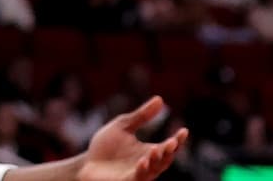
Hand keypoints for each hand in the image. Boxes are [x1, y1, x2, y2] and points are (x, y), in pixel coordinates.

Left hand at [73, 96, 187, 180]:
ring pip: (153, 170)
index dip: (178, 140)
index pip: (168, 147)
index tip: (184, 130)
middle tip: (173, 141)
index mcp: (150, 151)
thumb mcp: (123, 126)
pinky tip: (142, 161)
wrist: (88, 162)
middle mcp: (148, 164)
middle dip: (169, 152)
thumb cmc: (107, 145)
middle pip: (164, 160)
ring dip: (156, 161)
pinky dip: (141, 171)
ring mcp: (138, 174)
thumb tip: (160, 99)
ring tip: (157, 149)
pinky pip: (138, 177)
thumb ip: (142, 116)